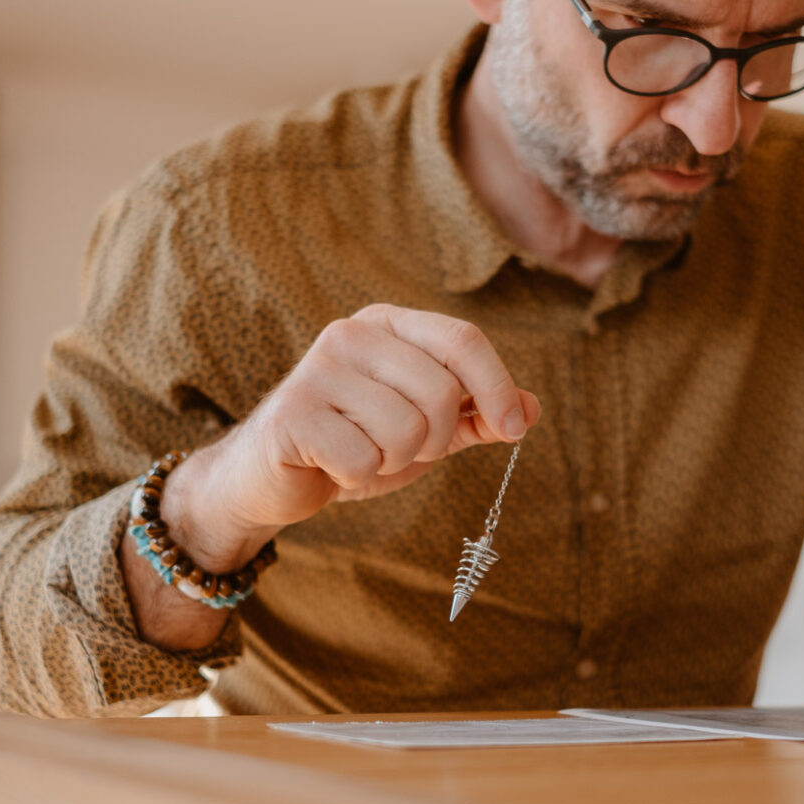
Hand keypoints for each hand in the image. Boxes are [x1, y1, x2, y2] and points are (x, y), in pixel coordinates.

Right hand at [175, 304, 540, 563]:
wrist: (270, 478)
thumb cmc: (354, 444)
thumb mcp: (425, 430)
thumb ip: (474, 417)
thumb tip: (533, 409)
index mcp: (389, 325)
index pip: (463, 339)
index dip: (498, 386)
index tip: (514, 427)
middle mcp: (351, 334)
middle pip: (440, 390)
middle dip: (435, 439)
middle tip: (403, 450)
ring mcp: (317, 370)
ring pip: (406, 428)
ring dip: (393, 460)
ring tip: (362, 453)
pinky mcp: (292, 414)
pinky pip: (364, 458)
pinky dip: (358, 475)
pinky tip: (332, 464)